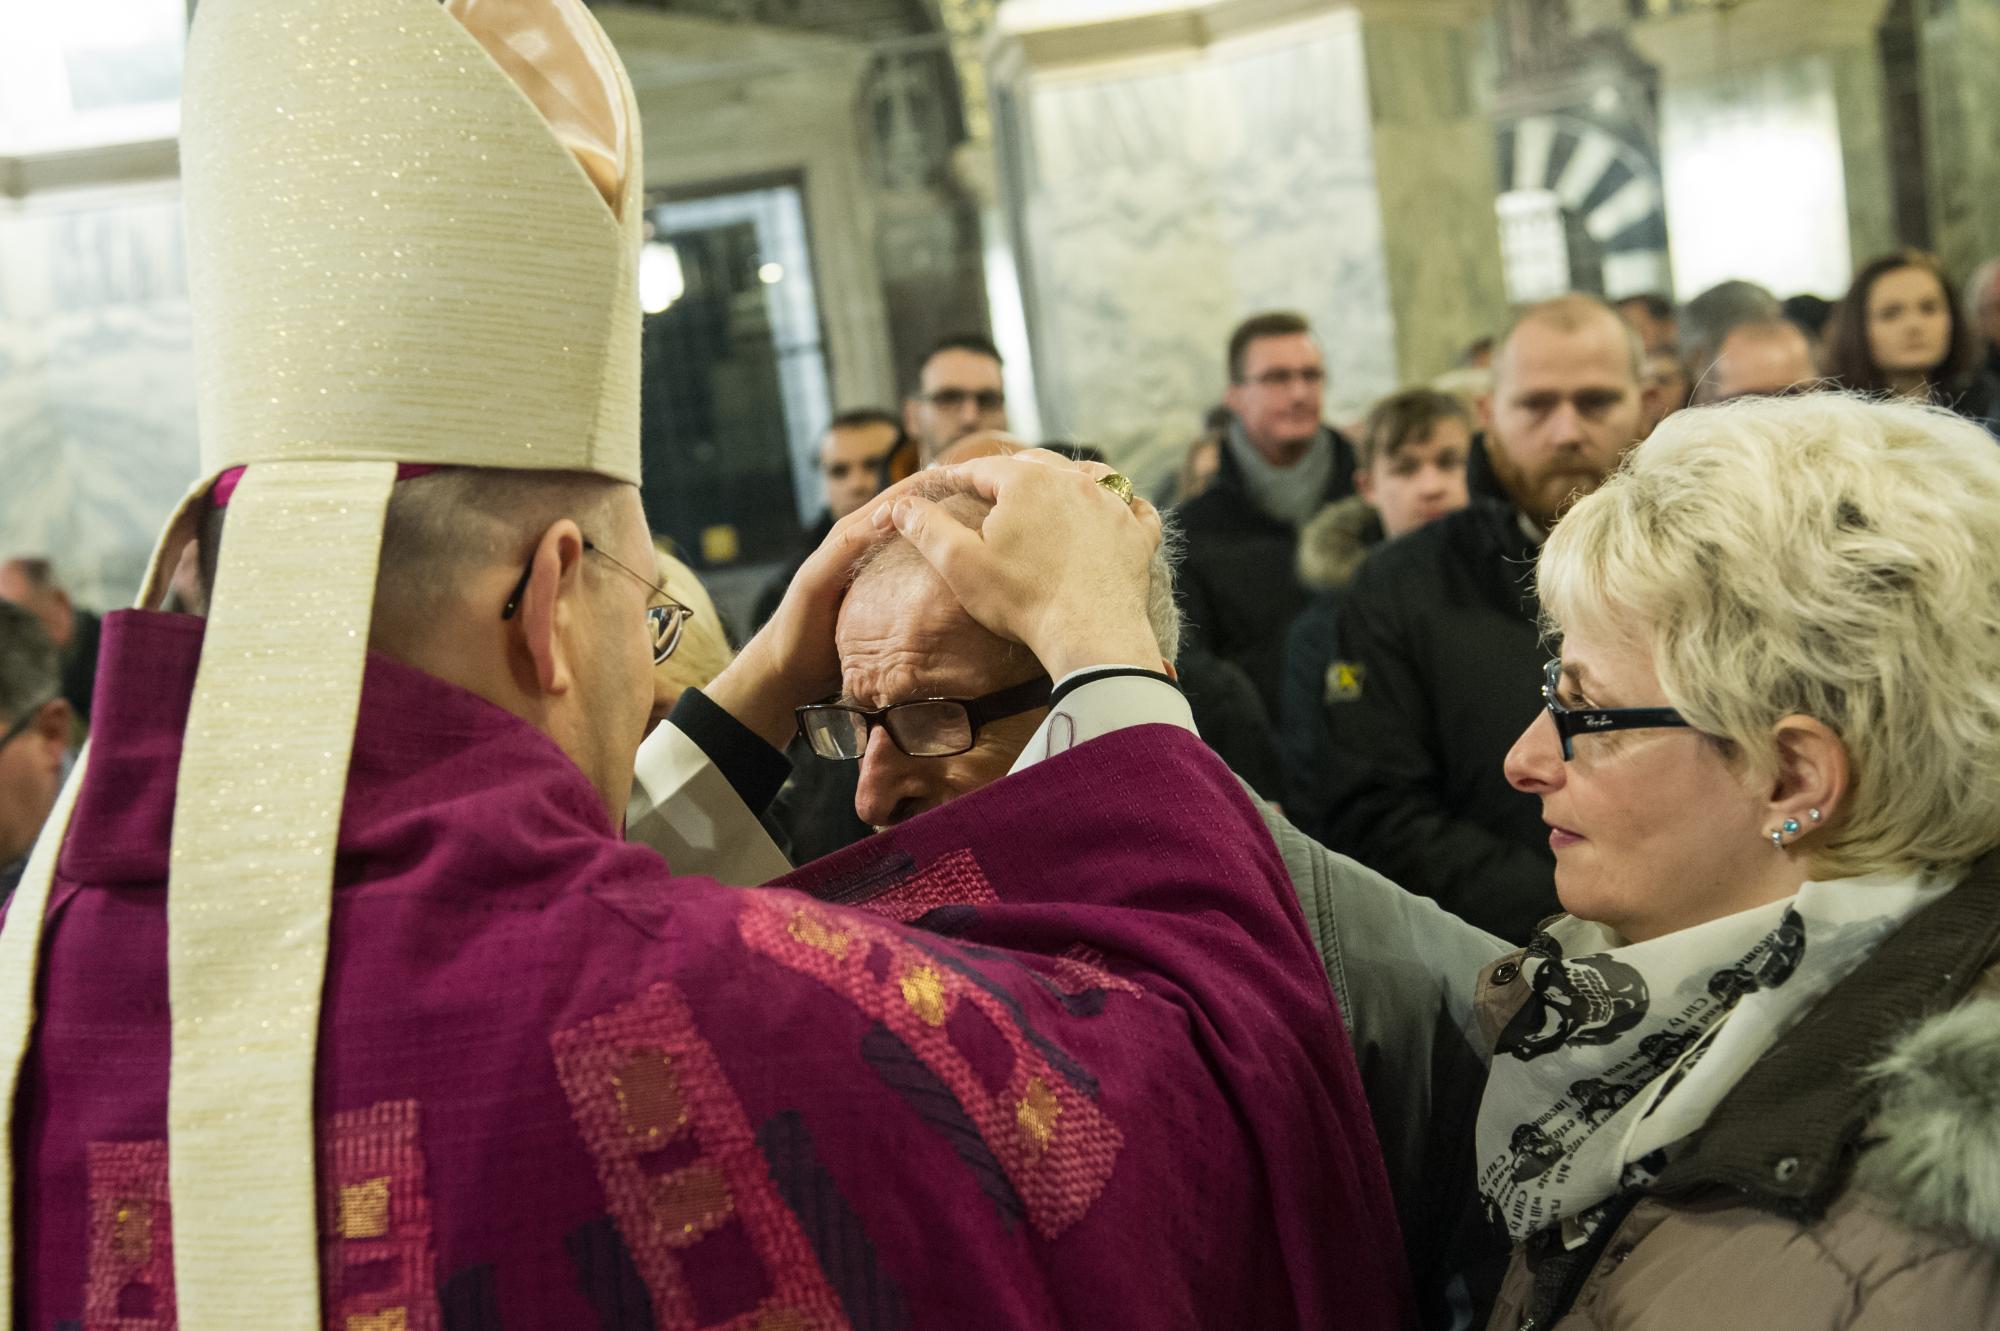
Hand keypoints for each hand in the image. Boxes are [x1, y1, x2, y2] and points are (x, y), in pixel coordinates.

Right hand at [881, 451, 1165, 678]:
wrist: (1092, 635)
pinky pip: (1136, 508)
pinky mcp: (1139, 535)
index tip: (940, 484)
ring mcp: (1113, 505)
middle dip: (1011, 472)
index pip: (981, 468)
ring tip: (1055, 489)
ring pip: (1089, 476)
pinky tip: (1118, 512)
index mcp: (1026, 481)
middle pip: (1035, 464)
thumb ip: (926, 528)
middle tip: (993, 484)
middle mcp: (1074, 480)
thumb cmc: (1021, 599)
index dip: (957, 476)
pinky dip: (1124, 507)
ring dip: (1069, 478)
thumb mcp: (959, 564)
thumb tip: (900, 505)